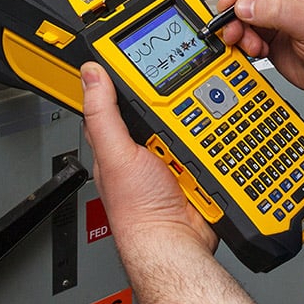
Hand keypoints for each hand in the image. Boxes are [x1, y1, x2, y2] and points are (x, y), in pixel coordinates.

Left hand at [80, 62, 217, 254]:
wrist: (175, 243)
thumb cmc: (138, 210)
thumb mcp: (116, 154)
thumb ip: (103, 114)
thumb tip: (90, 74)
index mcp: (118, 140)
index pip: (120, 97)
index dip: (129, 78)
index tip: (144, 60)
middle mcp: (143, 146)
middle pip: (162, 106)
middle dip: (174, 104)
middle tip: (173, 116)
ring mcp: (171, 156)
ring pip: (188, 121)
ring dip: (197, 125)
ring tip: (190, 141)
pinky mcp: (195, 165)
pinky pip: (208, 142)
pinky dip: (213, 143)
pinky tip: (208, 150)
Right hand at [216, 0, 303, 103]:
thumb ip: (278, 11)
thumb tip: (246, 5)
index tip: (230, 1)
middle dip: (235, 11)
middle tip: (233, 27)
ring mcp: (277, 16)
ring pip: (242, 17)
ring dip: (239, 31)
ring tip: (250, 44)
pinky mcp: (272, 38)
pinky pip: (247, 37)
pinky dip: (245, 45)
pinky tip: (258, 51)